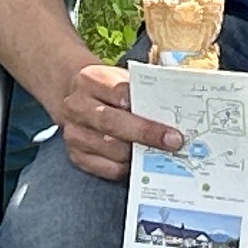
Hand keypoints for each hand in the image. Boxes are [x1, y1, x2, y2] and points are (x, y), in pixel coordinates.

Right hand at [49, 60, 185, 184]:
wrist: (75, 97)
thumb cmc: (109, 88)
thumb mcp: (121, 78)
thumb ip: (142, 91)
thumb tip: (173, 112)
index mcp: (89, 80)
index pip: (119, 93)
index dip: (144, 107)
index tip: (169, 121)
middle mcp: (77, 107)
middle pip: (113, 123)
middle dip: (146, 134)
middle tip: (173, 142)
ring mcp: (74, 133)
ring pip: (113, 150)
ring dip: (140, 153)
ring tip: (162, 151)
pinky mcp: (76, 156)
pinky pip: (108, 169)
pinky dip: (128, 167)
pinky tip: (142, 162)